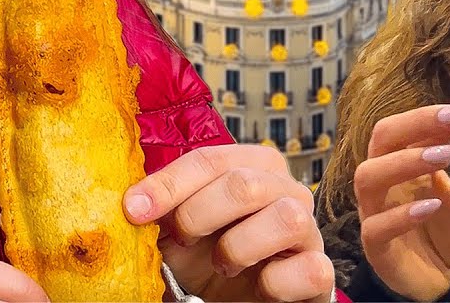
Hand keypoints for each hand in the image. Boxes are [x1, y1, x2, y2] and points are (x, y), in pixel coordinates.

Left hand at [123, 144, 333, 302]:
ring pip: (285, 218)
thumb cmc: (210, 255)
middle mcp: (286, 189)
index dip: (168, 184)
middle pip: (245, 184)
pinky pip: (309, 268)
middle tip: (181, 238)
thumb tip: (130, 202)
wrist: (244, 298)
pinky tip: (257, 287)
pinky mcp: (319, 271)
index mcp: (252, 166)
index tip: (134, 209)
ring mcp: (308, 229)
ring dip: (239, 246)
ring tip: (221, 264)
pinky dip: (274, 282)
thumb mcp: (180, 228)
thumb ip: (162, 209)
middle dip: (200, 214)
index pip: (210, 160)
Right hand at [354, 97, 449, 300]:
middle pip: (383, 137)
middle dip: (418, 123)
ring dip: (406, 161)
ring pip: (370, 175)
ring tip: (446, 156)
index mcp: (404, 160)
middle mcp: (385, 179)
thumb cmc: (449, 233)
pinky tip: (432, 207)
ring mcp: (375, 211)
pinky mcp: (376, 245)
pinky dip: (402, 215)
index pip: (413, 126)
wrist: (438, 281)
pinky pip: (377, 226)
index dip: (442, 113)